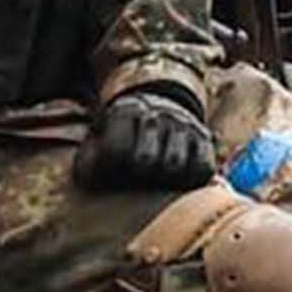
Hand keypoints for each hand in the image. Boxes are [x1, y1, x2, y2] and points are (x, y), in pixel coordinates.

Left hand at [81, 88, 216, 190]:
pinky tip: (175, 182)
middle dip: (135, 177)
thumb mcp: (98, 140)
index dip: (108, 170)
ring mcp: (183, 125)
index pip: (115, 150)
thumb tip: (93, 177)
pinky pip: (202, 169)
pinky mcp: (203, 138)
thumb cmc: (120, 136)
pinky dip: (189, 181)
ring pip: (175, 166)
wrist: (153, 109)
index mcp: (125, 112)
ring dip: (161, 181)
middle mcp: (157, 114)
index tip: (109, 172)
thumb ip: (88, 160)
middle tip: (133, 180)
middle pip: (146, 161)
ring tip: (153, 182)